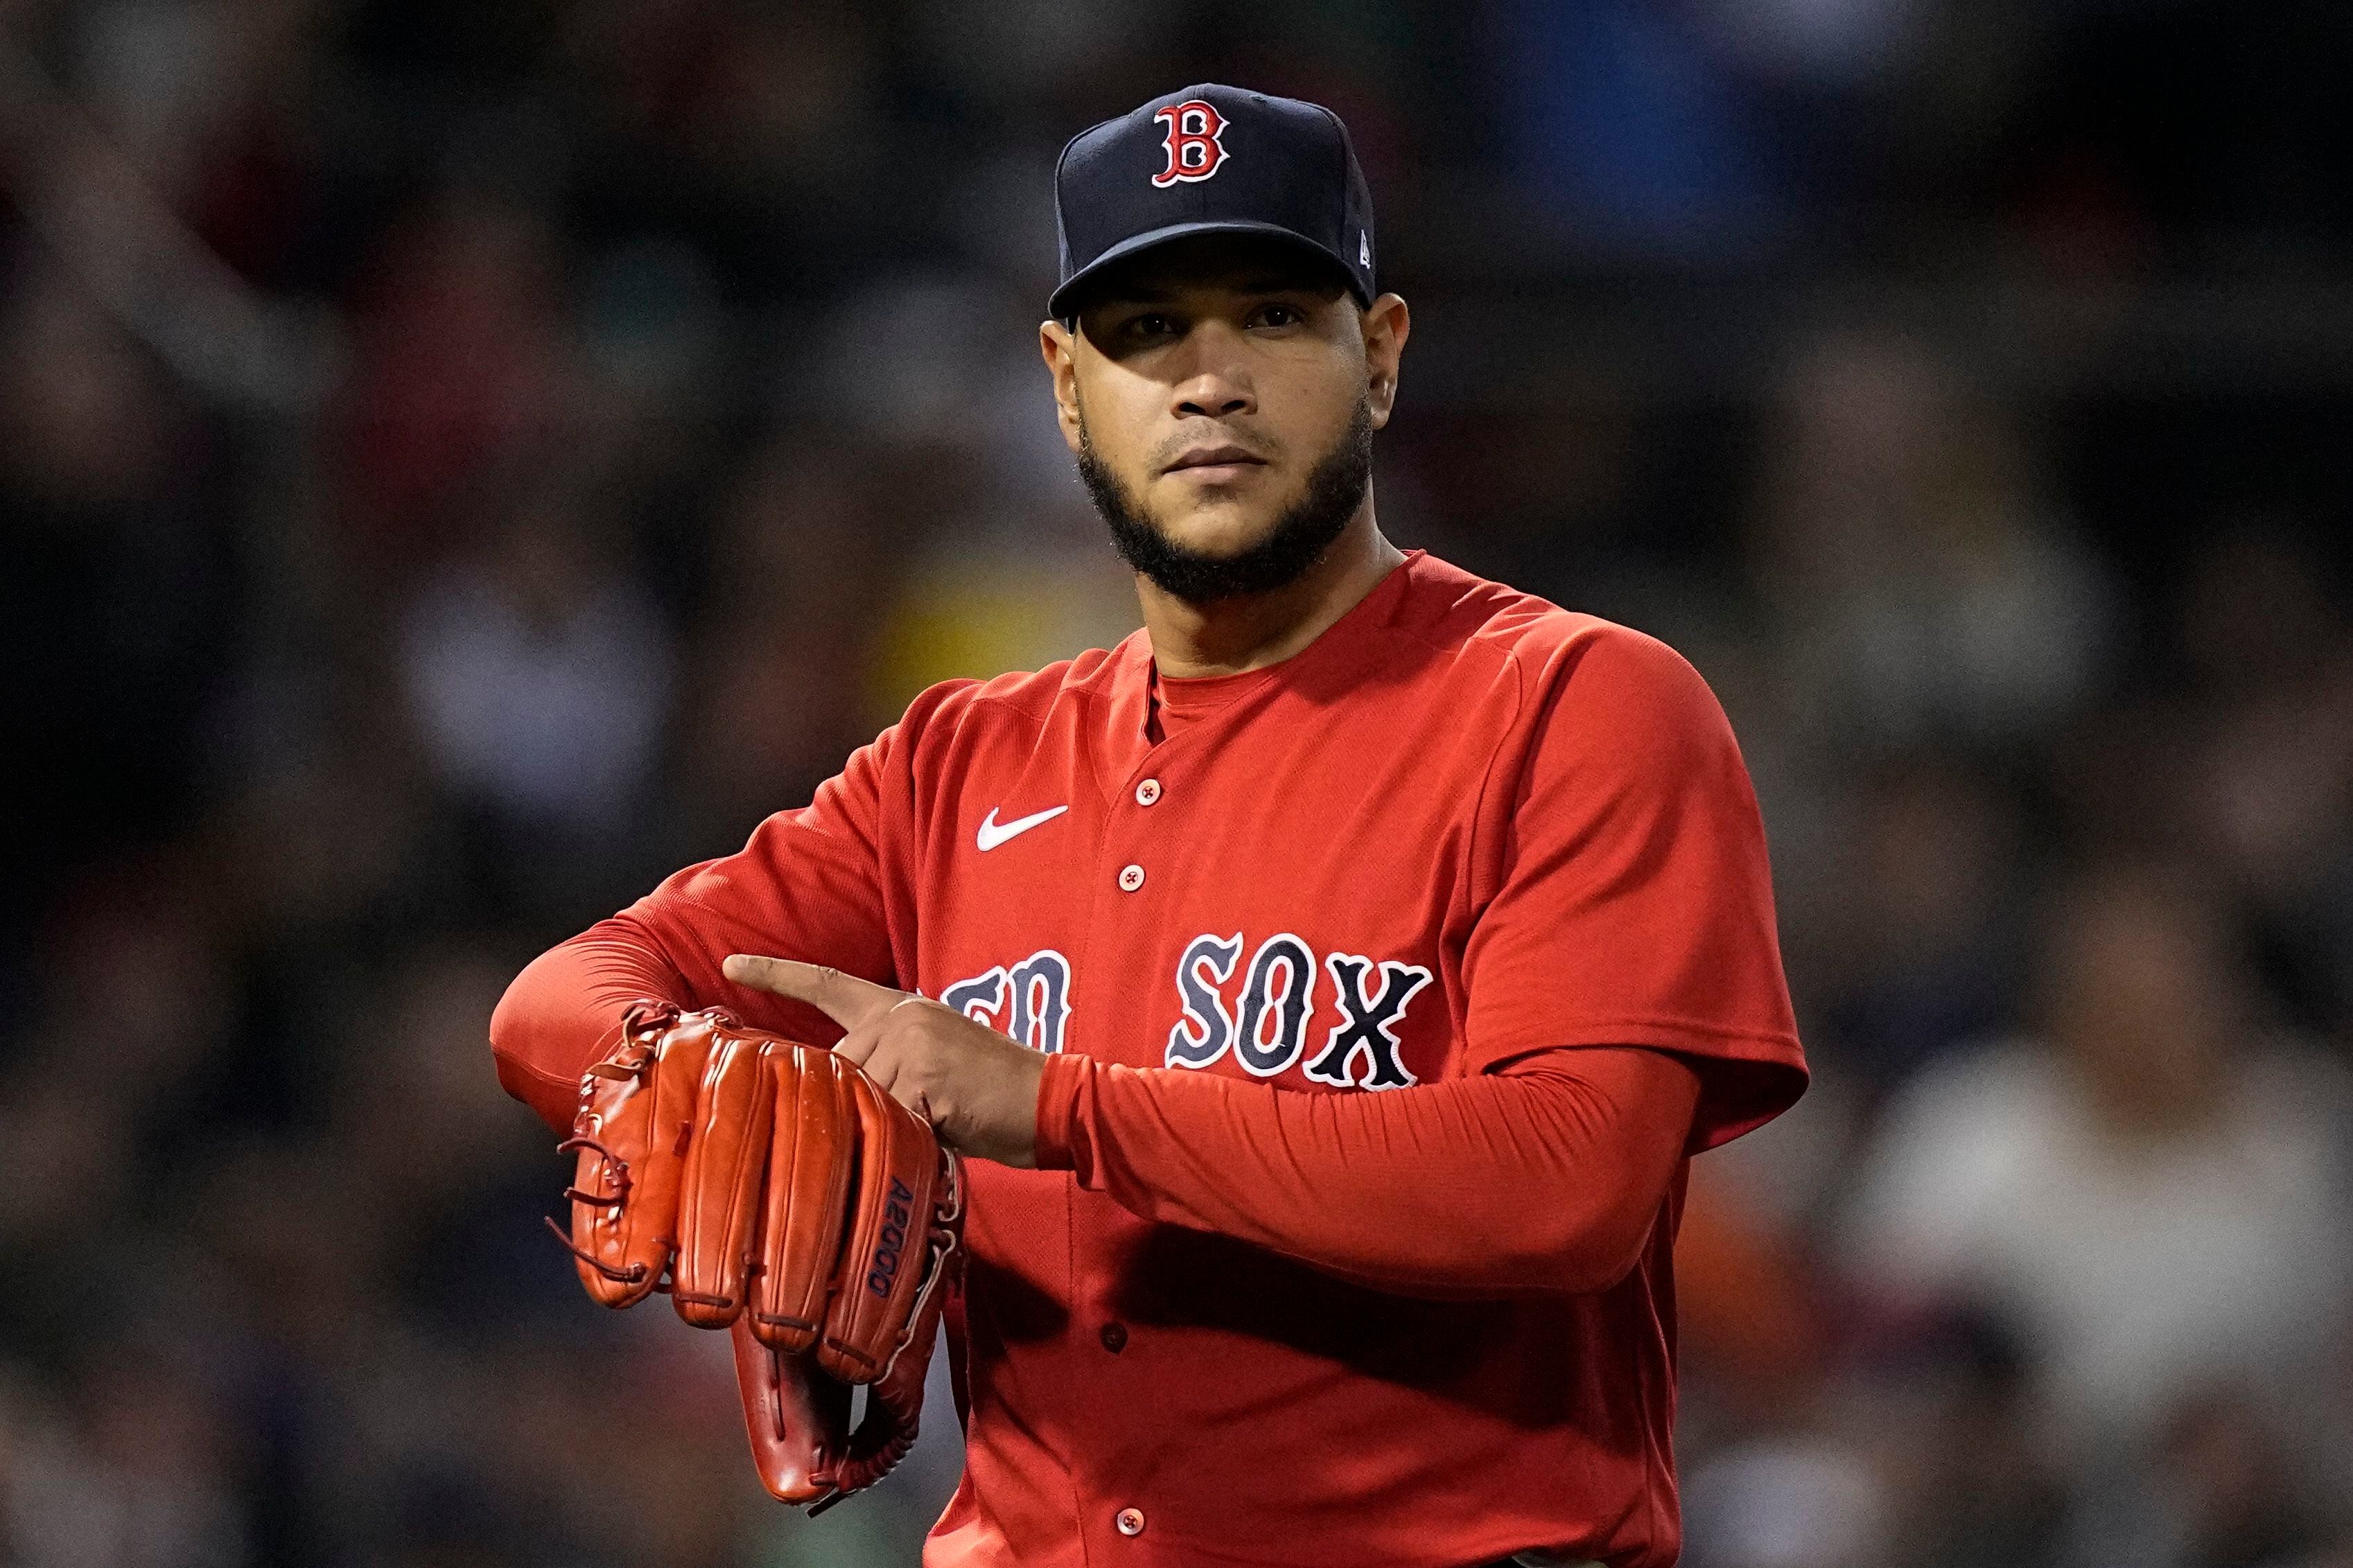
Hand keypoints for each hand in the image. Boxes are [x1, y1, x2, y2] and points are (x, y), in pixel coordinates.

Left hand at [722, 955, 1047, 1168]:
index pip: (826, 984)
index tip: (731, 965)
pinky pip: (888, 1120)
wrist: (1052, 1099)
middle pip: (835, 1070)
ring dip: (888, 1123)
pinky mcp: (925, 1073)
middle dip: (858, 1104)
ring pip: (857, 1098)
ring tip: (938, 1118)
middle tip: (919, 1113)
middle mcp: (899, 1015)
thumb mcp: (931, 1066)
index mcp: (898, 1008)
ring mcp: (911, 1041)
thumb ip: (883, 1068)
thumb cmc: (989, 1096)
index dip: (775, 974)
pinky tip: (945, 1127)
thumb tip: (835, 1098)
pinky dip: (909, 1136)